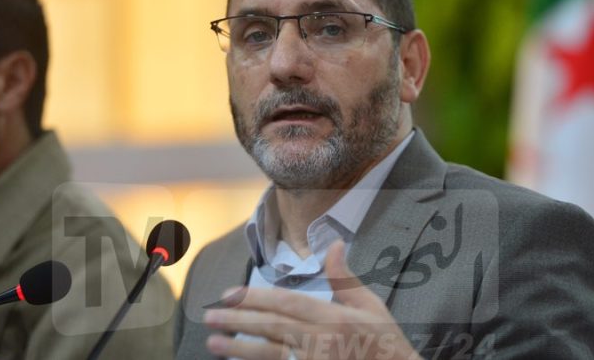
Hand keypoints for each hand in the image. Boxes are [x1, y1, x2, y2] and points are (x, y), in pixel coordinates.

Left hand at [203, 240, 421, 359]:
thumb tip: (333, 244)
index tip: (229, 294)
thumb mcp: (370, 305)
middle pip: (271, 327)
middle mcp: (322, 340)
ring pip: (270, 353)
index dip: (255, 298)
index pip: (286, 303)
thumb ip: (344, 277)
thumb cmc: (384, 342)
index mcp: (334, 317)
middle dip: (237, 320)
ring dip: (238, 347)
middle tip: (209, 316)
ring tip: (212, 342)